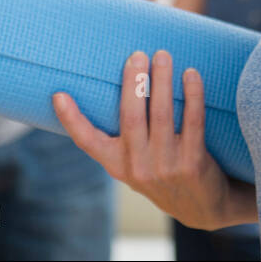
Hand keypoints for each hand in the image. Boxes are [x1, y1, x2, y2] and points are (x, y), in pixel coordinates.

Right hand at [52, 49, 238, 230]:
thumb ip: (126, 133)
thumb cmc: (163, 170)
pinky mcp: (193, 163)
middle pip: (131, 117)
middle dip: (133, 83)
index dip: (71, 119)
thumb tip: (121, 80)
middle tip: (136, 55)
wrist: (201, 206)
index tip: (59, 95)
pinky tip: (191, 74)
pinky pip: (193, 122)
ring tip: (162, 55)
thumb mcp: (136, 161)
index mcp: (117, 164)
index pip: (87, 142)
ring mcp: (166, 166)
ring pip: (162, 115)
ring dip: (162, 81)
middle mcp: (138, 167)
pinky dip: (192, 95)